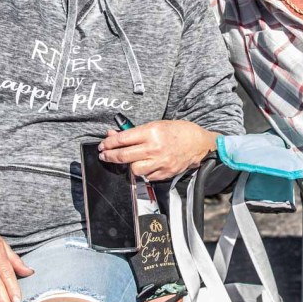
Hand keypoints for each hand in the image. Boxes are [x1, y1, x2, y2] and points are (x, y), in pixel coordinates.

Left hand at [99, 120, 217, 179]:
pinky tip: (144, 166)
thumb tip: (114, 135)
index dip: (109, 143)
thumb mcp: (156, 125)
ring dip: (128, 166)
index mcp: (152, 132)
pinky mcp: (165, 173)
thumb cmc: (178, 131)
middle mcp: (154, 148)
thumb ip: (135, 132)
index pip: (123, 139)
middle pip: (124, 156)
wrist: (199, 143)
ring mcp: (160, 162)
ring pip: (133, 169)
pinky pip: (146, 176)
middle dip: (109, 156)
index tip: (103, 145)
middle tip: (104, 155)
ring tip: (128, 161)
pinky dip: (143, 172)